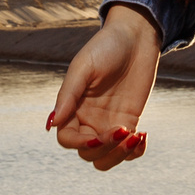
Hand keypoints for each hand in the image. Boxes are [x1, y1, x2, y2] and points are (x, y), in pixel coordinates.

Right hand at [48, 4, 158, 170]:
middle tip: (121, 129)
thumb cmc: (105, 47)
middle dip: (104, 148)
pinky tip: (142, 135)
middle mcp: (88, 119)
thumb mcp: (84, 67)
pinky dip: (135, 152)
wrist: (135, 37)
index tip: (96, 136)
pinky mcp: (129, 122)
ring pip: (106, 157)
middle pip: (88, 153)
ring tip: (134, 136)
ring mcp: (109, 123)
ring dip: (119, 155)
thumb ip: (68, 95)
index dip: (79, 144)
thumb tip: (51, 124)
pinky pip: (128, 150)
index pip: (67, 139)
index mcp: (72, 107)